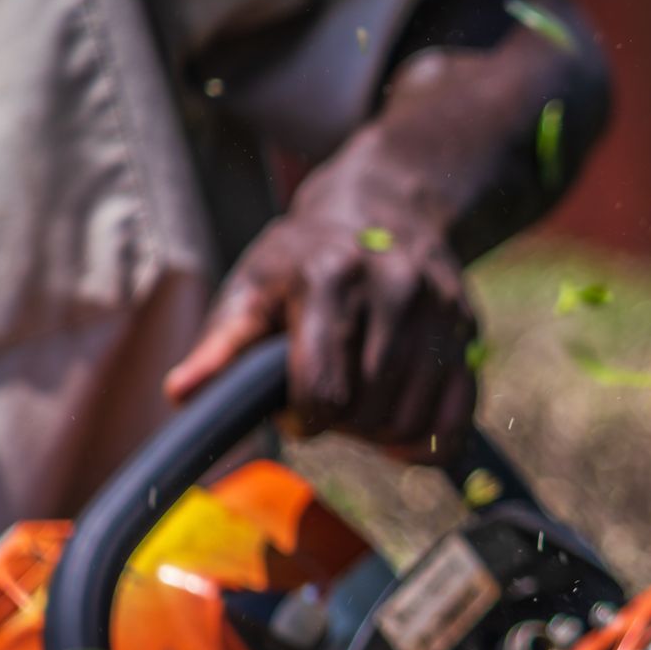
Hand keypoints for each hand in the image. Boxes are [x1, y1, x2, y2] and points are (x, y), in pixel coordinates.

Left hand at [163, 139, 478, 453]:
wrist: (387, 207)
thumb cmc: (305, 256)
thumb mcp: (254, 284)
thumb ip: (220, 343)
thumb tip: (181, 394)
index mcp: (331, 279)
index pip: (324, 390)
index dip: (304, 419)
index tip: (295, 412)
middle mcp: (395, 290)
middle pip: (368, 410)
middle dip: (341, 425)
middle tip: (326, 404)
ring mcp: (440, 310)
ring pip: (411, 419)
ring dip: (380, 433)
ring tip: (358, 406)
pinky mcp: (469, 329)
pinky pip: (458, 416)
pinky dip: (429, 441)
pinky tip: (401, 434)